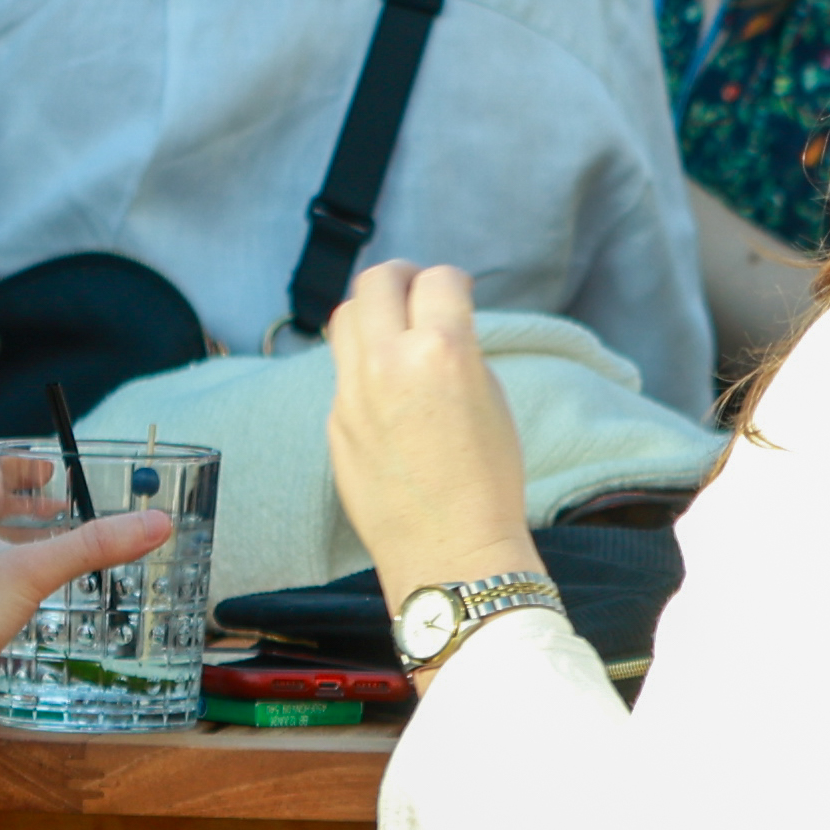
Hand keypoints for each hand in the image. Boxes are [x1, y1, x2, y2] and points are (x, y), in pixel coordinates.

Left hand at [0, 460, 172, 770]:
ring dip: (16, 551)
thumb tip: (153, 523)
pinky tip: (35, 605)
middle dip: (23, 512)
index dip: (14, 469)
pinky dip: (10, 590)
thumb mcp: (32, 571)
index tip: (49, 472)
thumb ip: (93, 546)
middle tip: (62, 515)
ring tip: (55, 556)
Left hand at [326, 259, 537, 605]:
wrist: (451, 550)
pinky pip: (343, 372)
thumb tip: (436, 327)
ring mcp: (352, 393)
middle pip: (377, 282)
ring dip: (372, 313)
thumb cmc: (488, 482)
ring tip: (394, 329)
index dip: (453, 281)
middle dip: (403, 278)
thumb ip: (460, 351)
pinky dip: (364, 365)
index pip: (439, 279)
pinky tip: (388, 388)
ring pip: (345, 318)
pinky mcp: (335, 422)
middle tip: (417, 292)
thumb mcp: (494, 400)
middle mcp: (389, 363)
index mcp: (442, 351)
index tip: (457, 292)